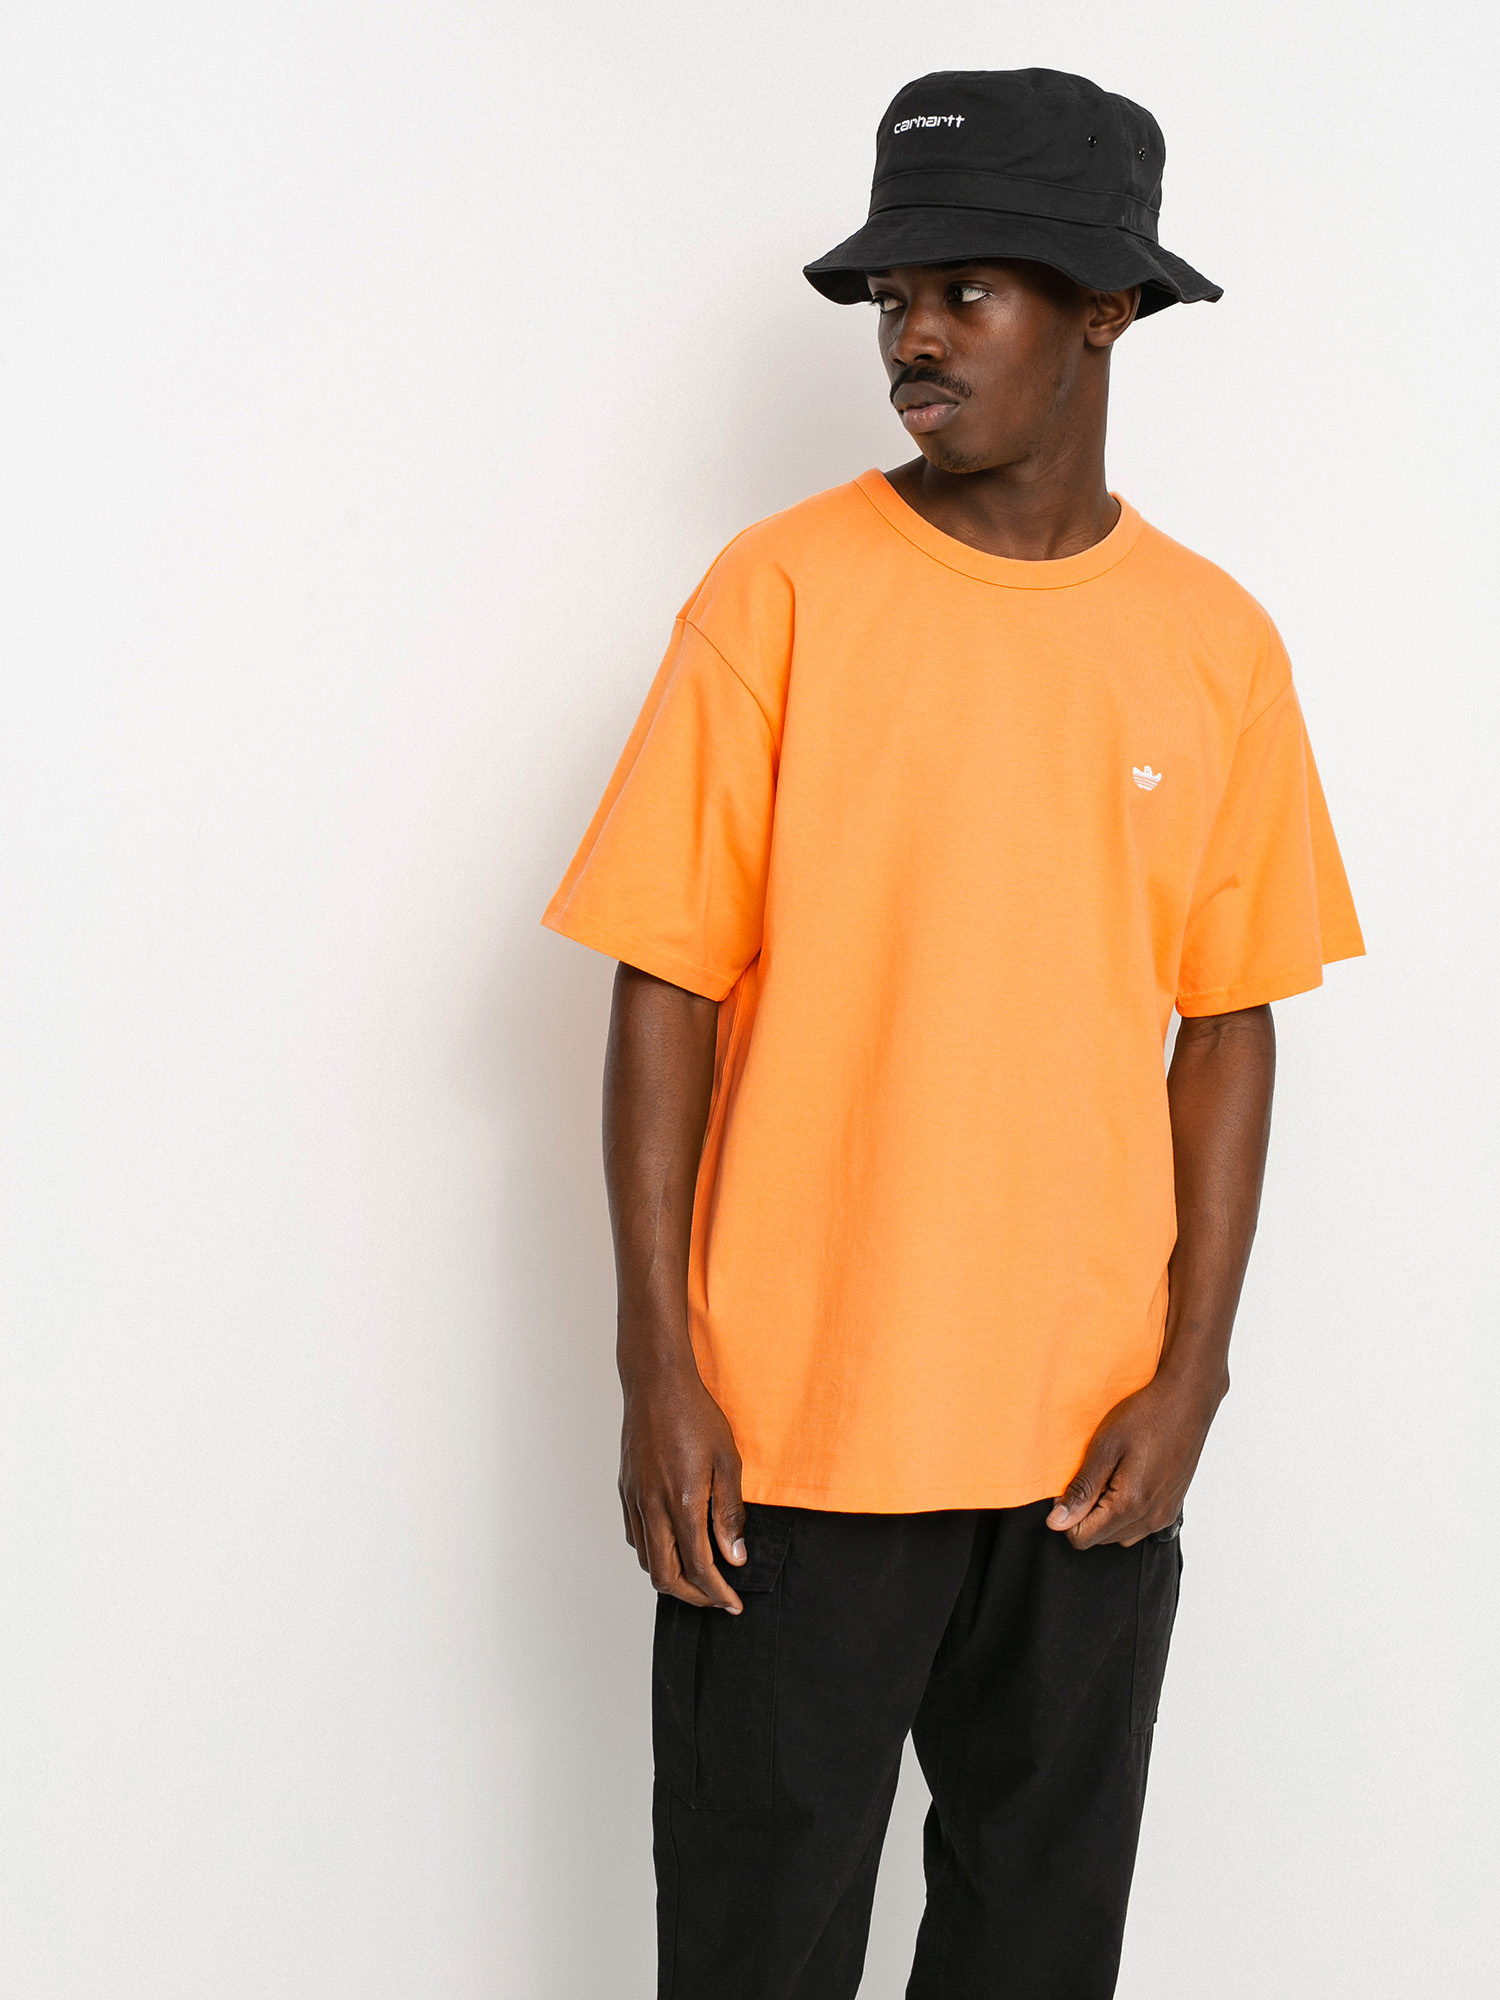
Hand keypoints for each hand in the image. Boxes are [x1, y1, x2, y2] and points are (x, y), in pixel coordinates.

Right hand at [619, 1358, 747, 1611]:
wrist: (656, 1384)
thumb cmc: (696, 1416)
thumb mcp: (727, 1461)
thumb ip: (729, 1513)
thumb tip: (735, 1556)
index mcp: (682, 1502)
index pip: (698, 1567)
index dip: (717, 1592)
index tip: (733, 1603)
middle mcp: (652, 1507)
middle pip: (666, 1575)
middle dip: (693, 1596)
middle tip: (716, 1597)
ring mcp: (634, 1499)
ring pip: (646, 1559)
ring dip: (672, 1576)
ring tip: (698, 1575)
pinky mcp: (625, 1489)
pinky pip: (635, 1536)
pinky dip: (654, 1552)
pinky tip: (673, 1544)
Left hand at [1046, 1373, 1220, 1549]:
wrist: (1187, 1401)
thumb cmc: (1146, 1416)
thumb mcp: (1104, 1447)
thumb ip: (1081, 1489)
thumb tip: (1057, 1522)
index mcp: (1130, 1505)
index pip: (1082, 1538)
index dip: (1066, 1515)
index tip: (1069, 1486)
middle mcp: (1151, 1519)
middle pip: (1100, 1538)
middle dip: (1086, 1514)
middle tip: (1093, 1474)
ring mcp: (1165, 1515)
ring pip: (1120, 1535)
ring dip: (1107, 1514)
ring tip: (1111, 1476)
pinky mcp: (1173, 1508)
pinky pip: (1140, 1525)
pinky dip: (1126, 1512)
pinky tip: (1128, 1479)